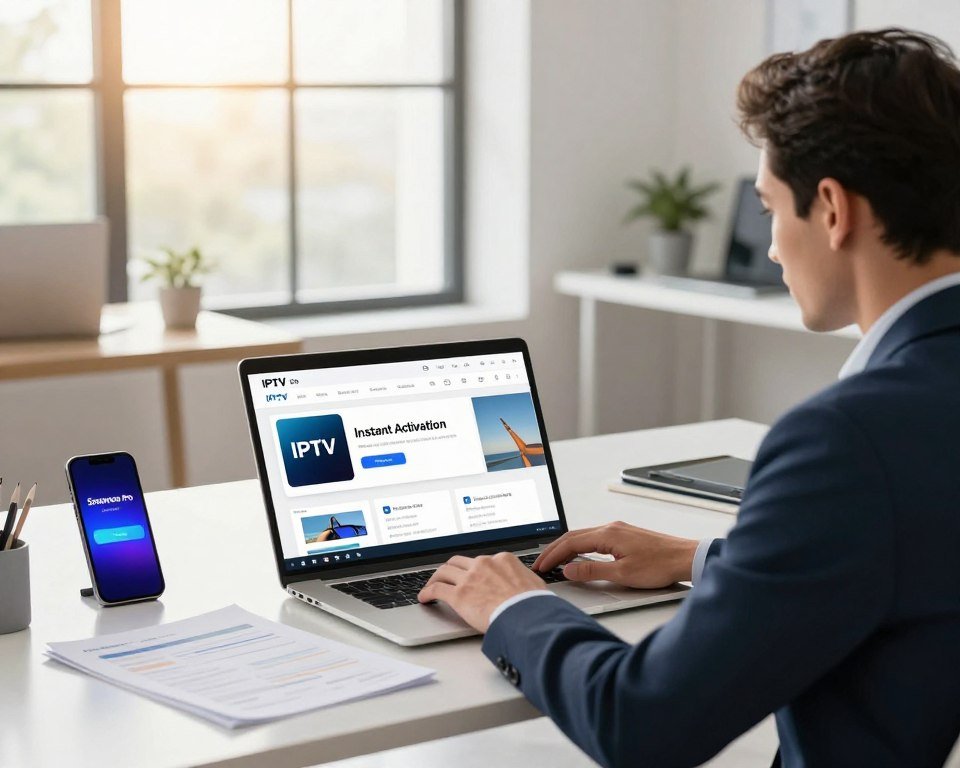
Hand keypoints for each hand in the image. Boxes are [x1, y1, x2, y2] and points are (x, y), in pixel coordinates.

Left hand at [418, 553, 546, 632]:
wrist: (527, 616)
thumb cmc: (534, 605)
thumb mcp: (533, 584)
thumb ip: (523, 580)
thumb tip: (526, 585)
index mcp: (502, 560)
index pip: (482, 560)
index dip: (473, 569)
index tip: (470, 575)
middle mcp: (483, 564)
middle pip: (459, 562)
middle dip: (451, 569)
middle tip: (446, 576)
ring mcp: (469, 578)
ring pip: (444, 572)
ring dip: (436, 578)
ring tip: (431, 585)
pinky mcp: (458, 595)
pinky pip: (436, 589)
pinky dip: (427, 592)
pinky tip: (424, 597)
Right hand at [532, 521, 697, 588]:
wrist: (685, 557)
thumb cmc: (660, 565)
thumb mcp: (623, 574)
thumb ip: (593, 571)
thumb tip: (569, 570)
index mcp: (608, 534)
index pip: (571, 543)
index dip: (553, 555)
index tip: (541, 565)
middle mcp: (611, 528)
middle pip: (573, 536)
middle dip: (554, 550)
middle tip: (541, 563)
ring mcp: (618, 530)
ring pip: (584, 536)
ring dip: (567, 548)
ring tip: (555, 561)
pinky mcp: (625, 535)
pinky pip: (594, 538)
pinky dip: (581, 547)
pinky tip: (579, 556)